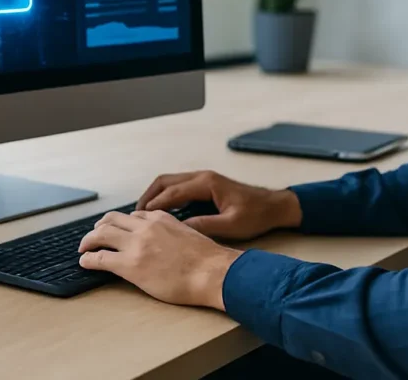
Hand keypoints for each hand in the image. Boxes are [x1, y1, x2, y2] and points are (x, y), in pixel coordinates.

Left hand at [78, 209, 241, 308]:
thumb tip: (168, 240)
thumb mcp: (188, 233)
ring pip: (102, 233)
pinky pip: (101, 258)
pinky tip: (85, 262)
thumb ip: (172, 231)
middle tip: (94, 235)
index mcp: (160, 218)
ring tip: (84, 247)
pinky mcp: (130, 265)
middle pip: (112, 219)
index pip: (134, 215)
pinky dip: (89, 258)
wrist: (211, 272)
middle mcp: (145, 226)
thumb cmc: (206, 259)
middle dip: (100, 226)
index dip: (122, 223)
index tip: (118, 229)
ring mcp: (136, 244)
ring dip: (89, 239)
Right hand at [136, 170, 302, 240]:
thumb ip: (205, 226)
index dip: (154, 205)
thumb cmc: (256, 215)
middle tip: (134, 215)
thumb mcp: (231, 225)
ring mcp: (203, 179)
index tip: (138, 218)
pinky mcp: (205, 185)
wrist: (274, 206)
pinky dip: (165, 197)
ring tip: (142, 215)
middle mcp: (202, 177)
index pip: (172, 191)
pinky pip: (178, 187)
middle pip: (165, 181)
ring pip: (170, 182)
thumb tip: (179, 231)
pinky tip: (160, 213)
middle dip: (148, 196)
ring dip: (155, 196)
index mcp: (206, 183)